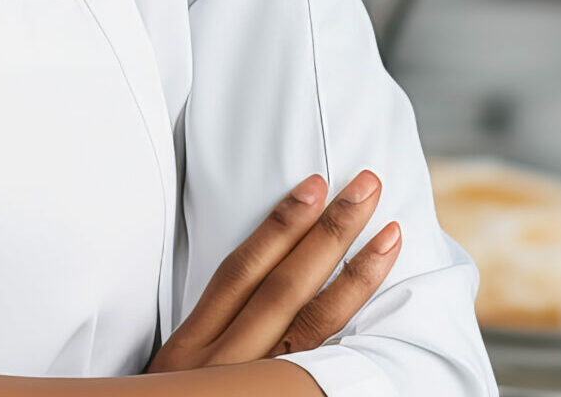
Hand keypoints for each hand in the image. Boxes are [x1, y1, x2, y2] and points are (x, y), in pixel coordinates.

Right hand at [147, 170, 402, 370]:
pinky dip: (352, 341)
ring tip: (389, 235)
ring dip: (355, 277)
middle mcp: (222, 365)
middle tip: (365, 186)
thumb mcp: (171, 375)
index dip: (278, 225)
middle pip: (283, 287)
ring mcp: (253, 388)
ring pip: (311, 326)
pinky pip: (322, 373)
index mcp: (190, 348)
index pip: (240, 272)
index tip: (312, 184)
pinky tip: (385, 317)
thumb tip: (252, 288)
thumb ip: (209, 337)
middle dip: (328, 233)